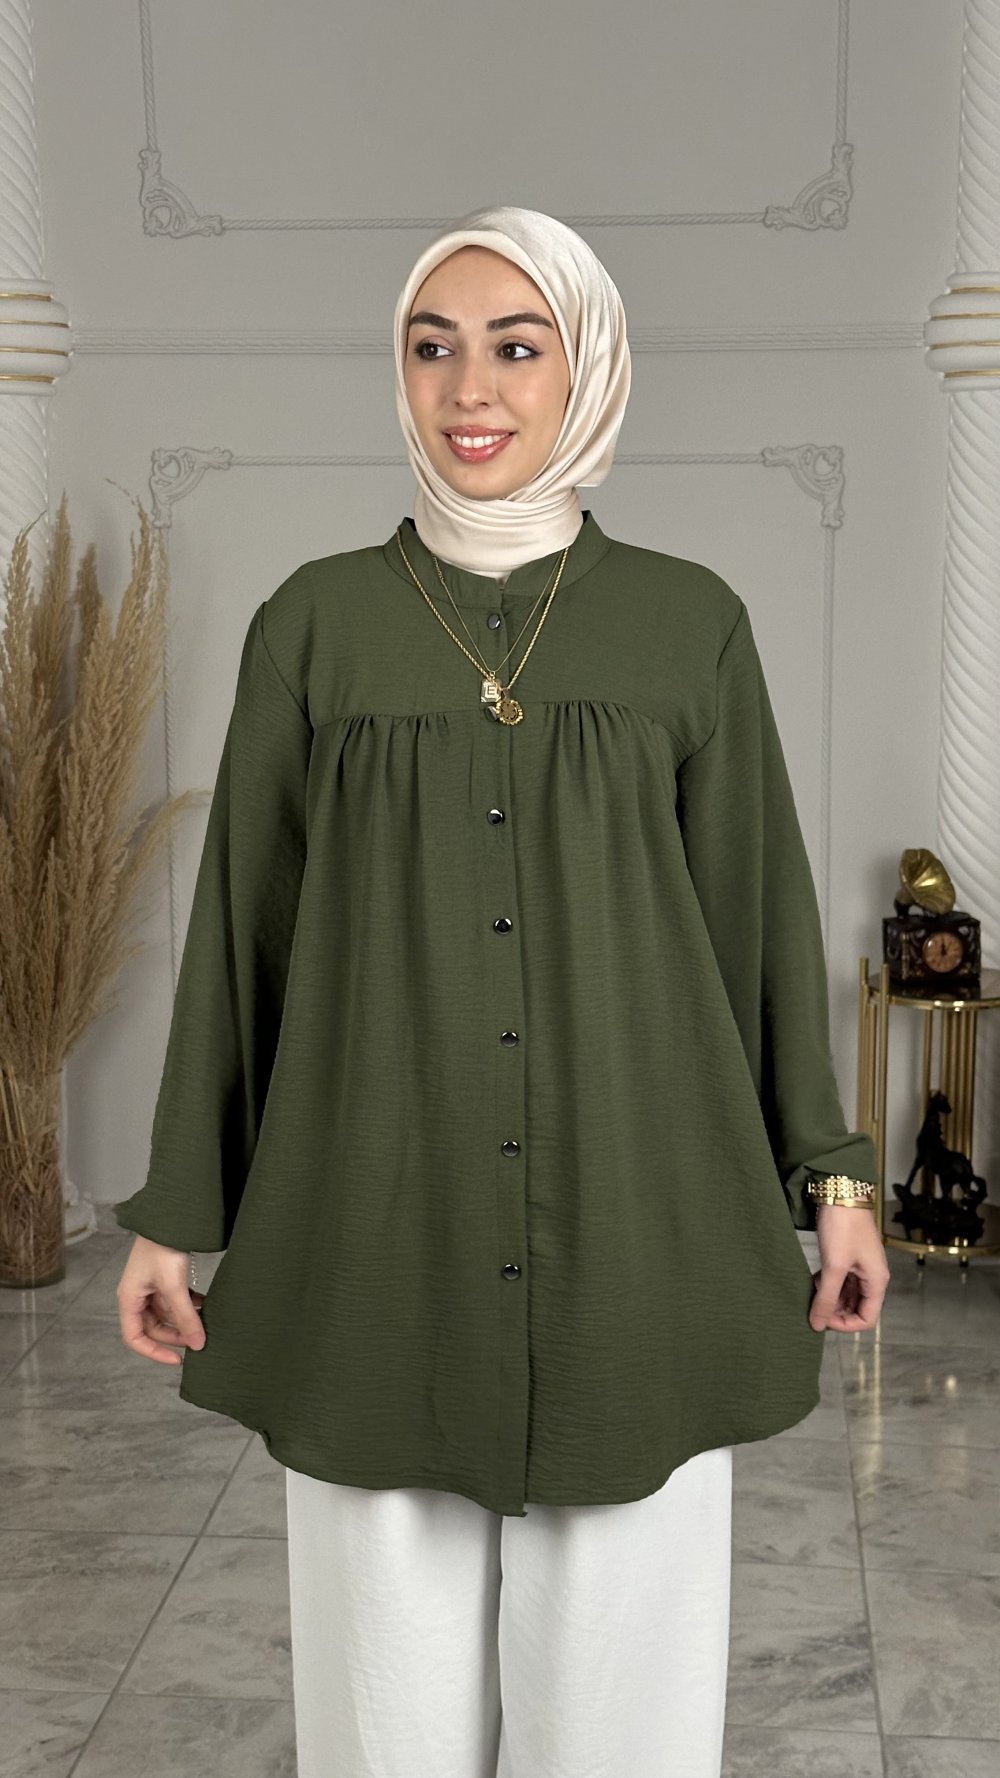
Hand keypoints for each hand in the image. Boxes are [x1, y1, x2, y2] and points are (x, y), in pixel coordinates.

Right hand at [117, 1234, 206, 1365]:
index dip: (154, 1352)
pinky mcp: (165, 1277)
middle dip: (176, 1335)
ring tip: (206, 1320)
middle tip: (199, 1338)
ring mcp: (152, 1286)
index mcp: (129, 1299)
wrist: (171, 1216)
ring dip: (185, 1319)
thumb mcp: (174, 1286)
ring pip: (168, 1314)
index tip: (178, 1360)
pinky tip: (205, 1304)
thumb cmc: (163, 1248)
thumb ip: (186, 1317)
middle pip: (154, 1327)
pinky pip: (176, 1300)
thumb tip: (198, 1344)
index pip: (134, 1337)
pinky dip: (190, 1305)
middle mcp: (138, 1295)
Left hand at [808, 1204, 890, 1332]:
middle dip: (835, 1311)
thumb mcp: (833, 1266)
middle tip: (813, 1307)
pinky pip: (841, 1281)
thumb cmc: (843, 1226)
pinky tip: (813, 1280)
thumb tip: (817, 1325)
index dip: (845, 1325)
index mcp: (876, 1281)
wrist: (840, 1192)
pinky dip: (827, 1285)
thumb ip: (826, 1297)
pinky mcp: (849, 1257)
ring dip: (830, 1298)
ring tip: (812, 1292)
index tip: (823, 1319)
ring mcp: (861, 1266)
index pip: (867, 1319)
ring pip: (847, 1295)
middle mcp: (872, 1276)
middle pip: (856, 1307)